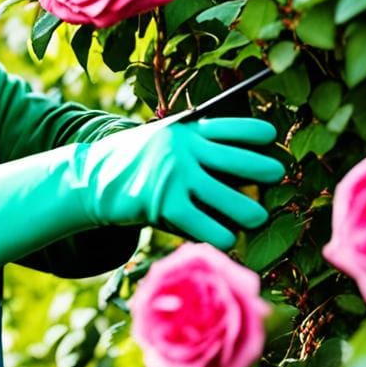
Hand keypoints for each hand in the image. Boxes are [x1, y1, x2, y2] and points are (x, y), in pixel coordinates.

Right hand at [0, 116, 284, 266]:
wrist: (90, 180)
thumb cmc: (132, 163)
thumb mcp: (160, 141)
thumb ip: (193, 147)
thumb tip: (240, 168)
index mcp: (186, 131)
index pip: (238, 128)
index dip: (261, 136)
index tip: (272, 142)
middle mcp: (186, 151)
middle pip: (248, 163)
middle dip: (269, 172)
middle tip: (275, 179)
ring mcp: (177, 178)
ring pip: (238, 203)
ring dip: (252, 214)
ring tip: (254, 218)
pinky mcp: (167, 206)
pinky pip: (213, 229)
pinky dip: (224, 237)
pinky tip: (225, 238)